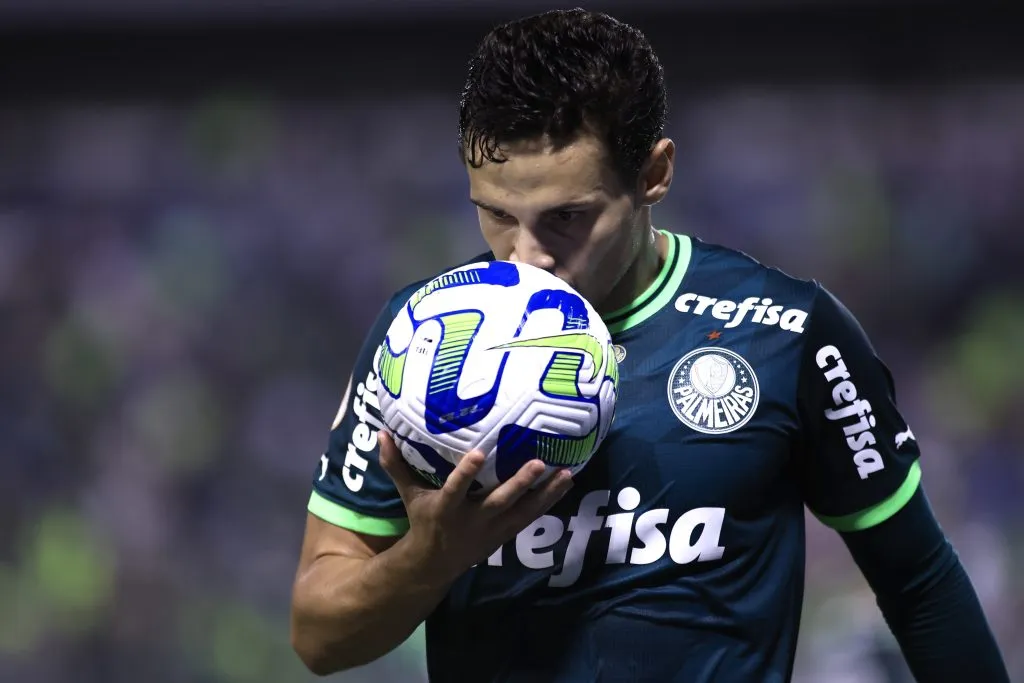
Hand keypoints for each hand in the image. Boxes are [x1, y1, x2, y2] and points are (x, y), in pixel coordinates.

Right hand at [378, 431, 572, 582]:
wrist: (435, 565)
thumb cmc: (423, 520)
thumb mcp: (408, 494)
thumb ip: (396, 464)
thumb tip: (382, 432)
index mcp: (447, 508)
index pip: (456, 489)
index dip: (467, 473)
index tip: (479, 453)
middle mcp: (473, 520)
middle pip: (499, 501)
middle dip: (518, 484)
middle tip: (538, 463)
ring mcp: (493, 529)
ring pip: (523, 511)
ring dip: (545, 493)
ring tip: (566, 473)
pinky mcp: (507, 533)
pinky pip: (532, 516)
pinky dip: (549, 500)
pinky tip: (566, 482)